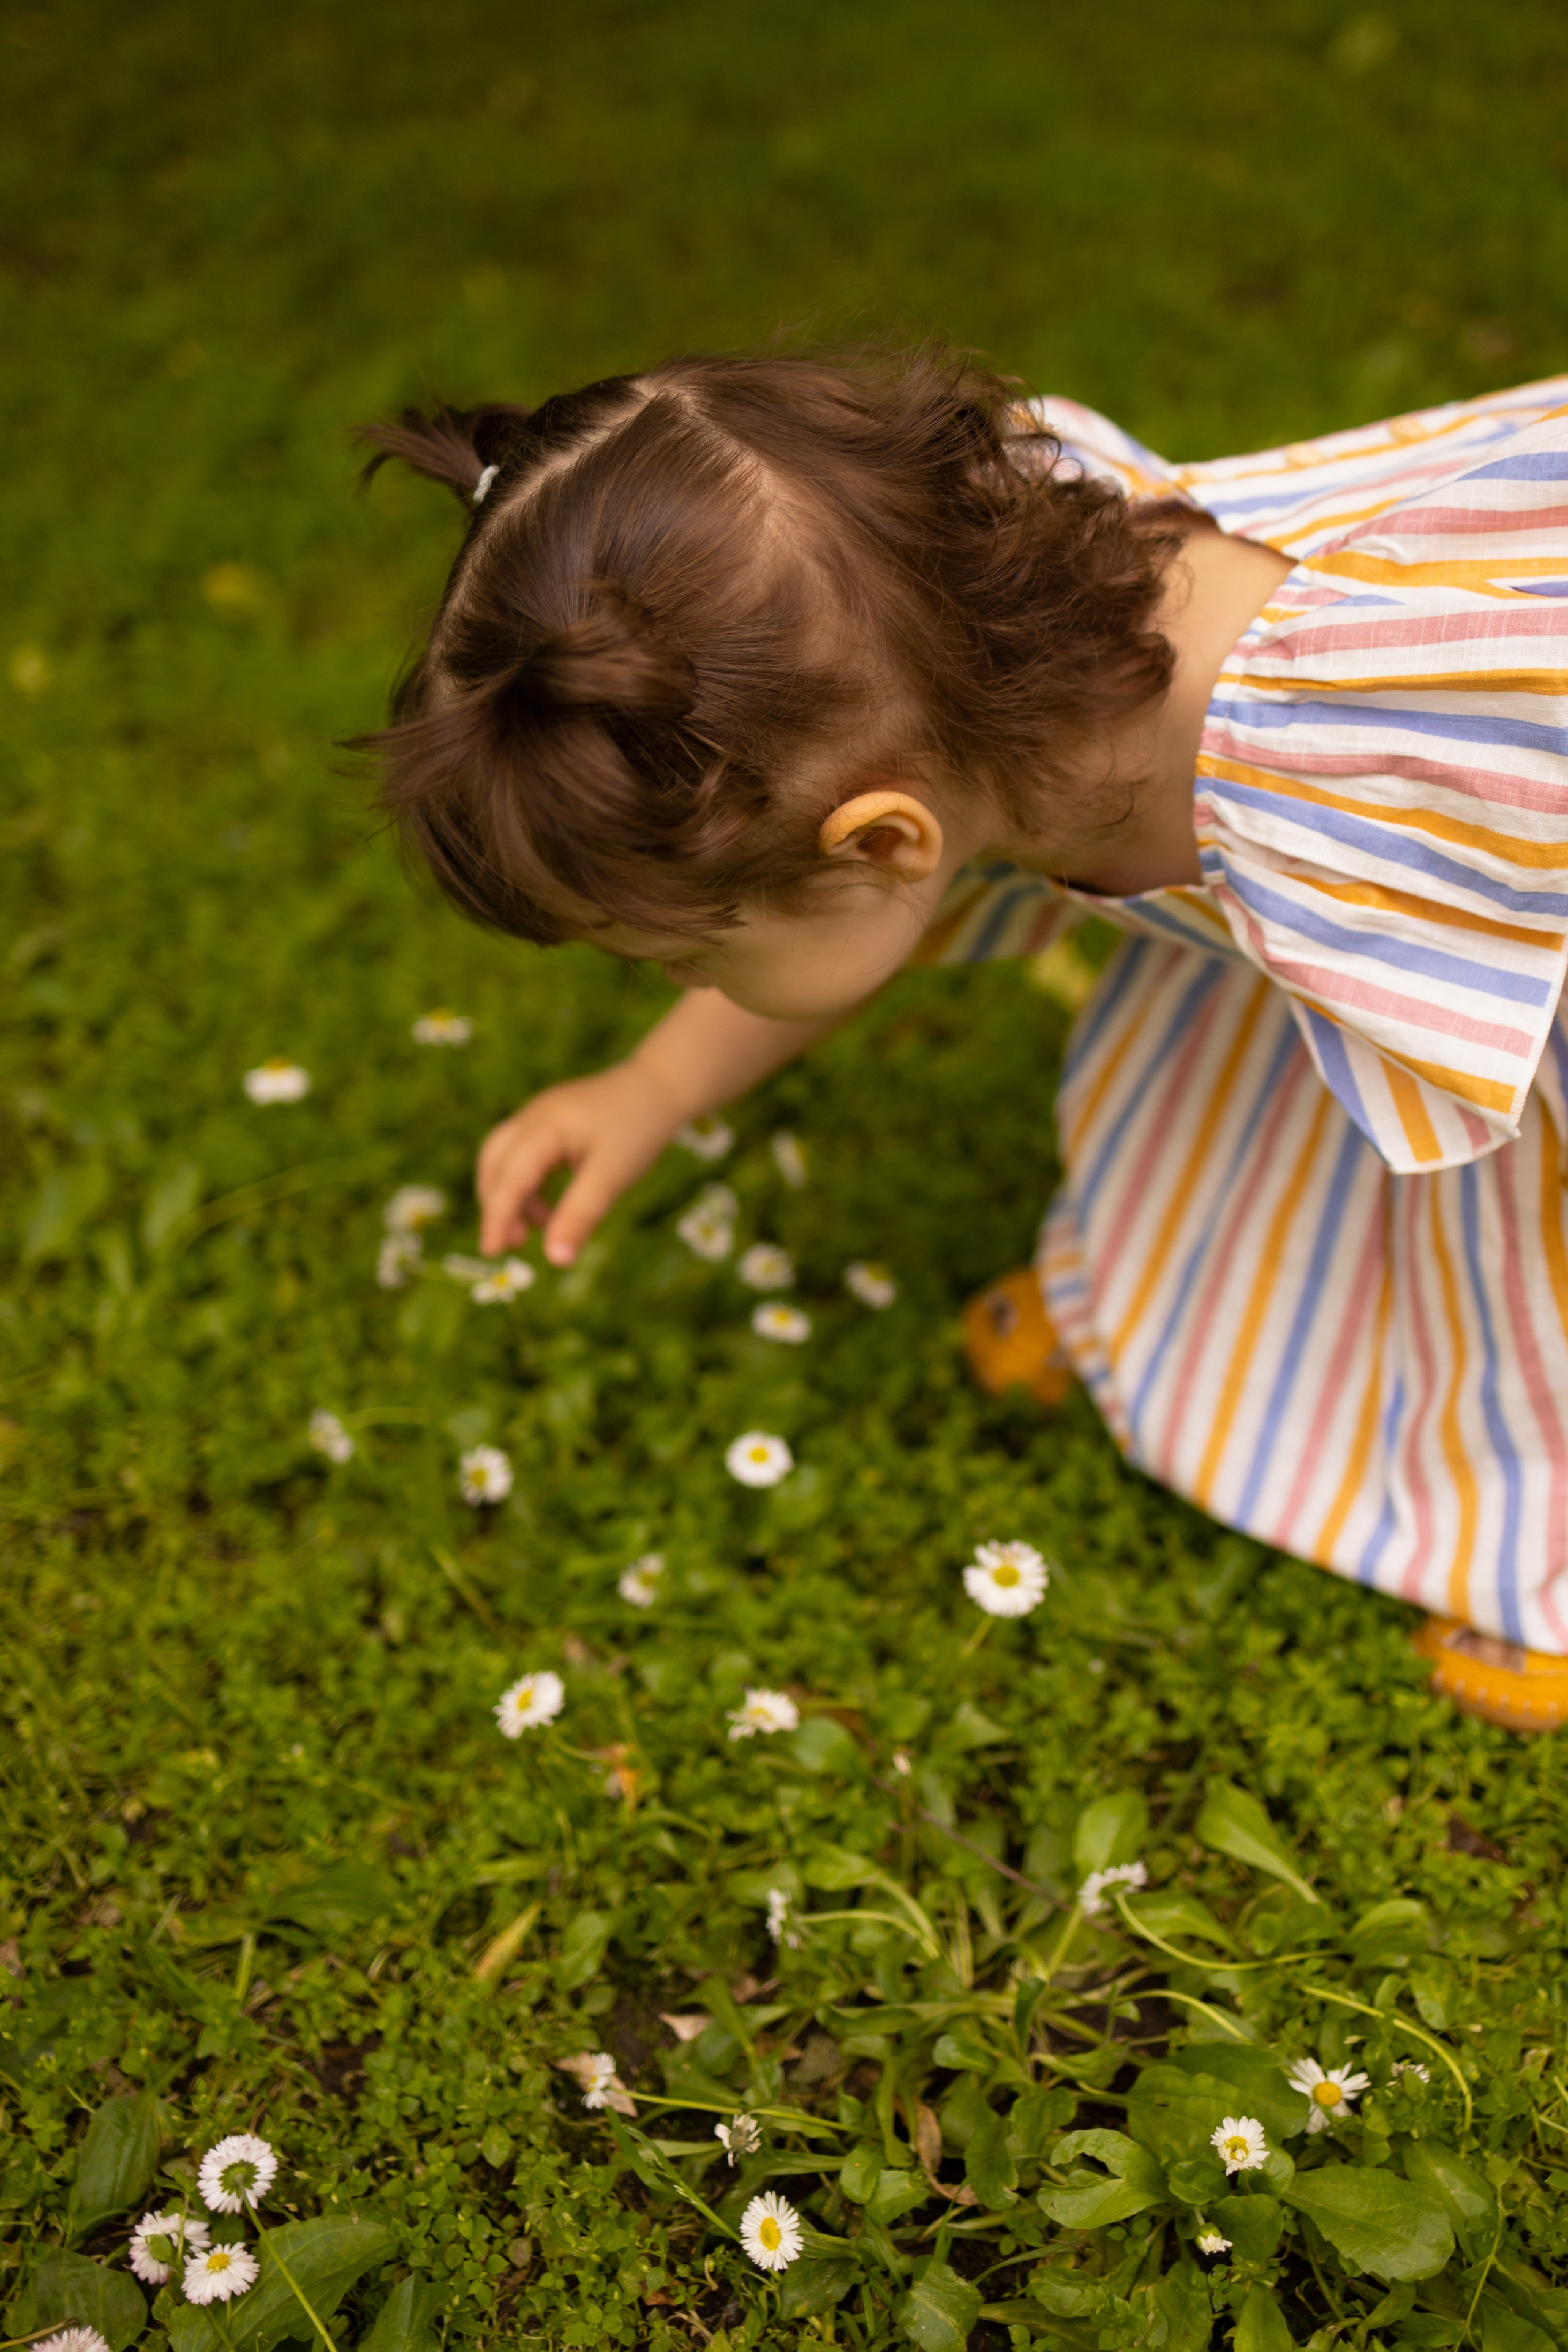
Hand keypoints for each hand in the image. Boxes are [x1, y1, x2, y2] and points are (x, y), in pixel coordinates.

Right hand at [476, 1059, 684, 1264]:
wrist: (661, 1085)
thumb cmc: (639, 1128)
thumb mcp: (612, 1176)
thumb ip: (580, 1216)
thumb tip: (556, 1260)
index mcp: (543, 1127)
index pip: (509, 1179)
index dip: (496, 1218)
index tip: (491, 1254)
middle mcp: (532, 1117)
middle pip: (494, 1164)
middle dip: (497, 1206)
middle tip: (514, 1245)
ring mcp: (538, 1116)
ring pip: (504, 1159)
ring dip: (511, 1196)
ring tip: (534, 1230)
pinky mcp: (550, 1122)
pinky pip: (523, 1156)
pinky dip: (528, 1185)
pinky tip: (548, 1209)